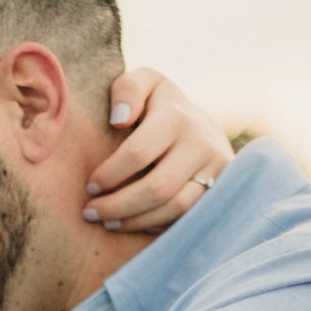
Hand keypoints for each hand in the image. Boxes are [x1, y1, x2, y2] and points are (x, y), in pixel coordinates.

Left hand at [84, 68, 232, 230]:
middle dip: (118, 206)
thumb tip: (119, 119)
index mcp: (177, 116)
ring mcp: (217, 170)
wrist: (203, 127)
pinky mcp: (222, 192)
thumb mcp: (144, 84)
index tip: (88, 187)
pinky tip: (136, 224)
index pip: (137, 153)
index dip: (109, 175)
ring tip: (108, 224)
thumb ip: (127, 89)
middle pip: (156, 188)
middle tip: (90, 214)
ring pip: (175, 208)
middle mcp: (202, 143)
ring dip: (136, 221)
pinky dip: (159, 226)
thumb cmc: (158, 106)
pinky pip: (189, 218)